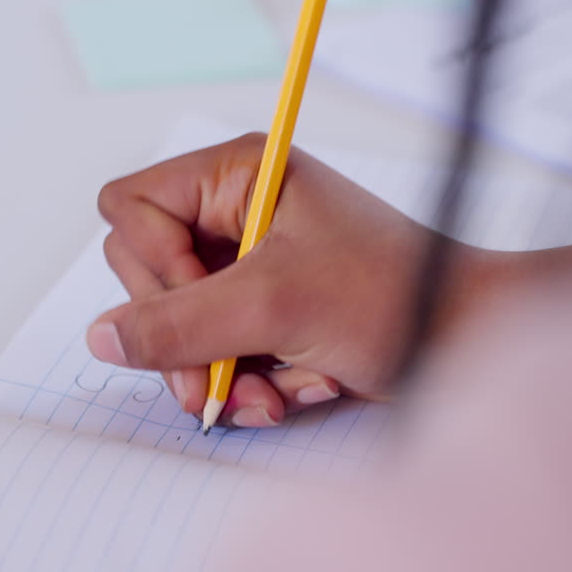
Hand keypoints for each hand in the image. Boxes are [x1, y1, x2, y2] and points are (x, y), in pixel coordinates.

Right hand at [85, 134, 446, 426]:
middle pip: (145, 275)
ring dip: (216, 372)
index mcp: (236, 176)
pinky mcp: (260, 309)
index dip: (152, 264)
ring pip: (176, 323)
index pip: (129, 208)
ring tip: (269, 395)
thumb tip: (101, 338)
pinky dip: (244, 381)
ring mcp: (245, 264)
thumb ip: (175, 324)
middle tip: (218, 379)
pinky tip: (288, 392)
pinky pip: (212, 349)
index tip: (206, 299)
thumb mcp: (273, 306)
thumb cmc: (396, 295)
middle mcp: (233, 212)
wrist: (470, 341)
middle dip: (184, 338)